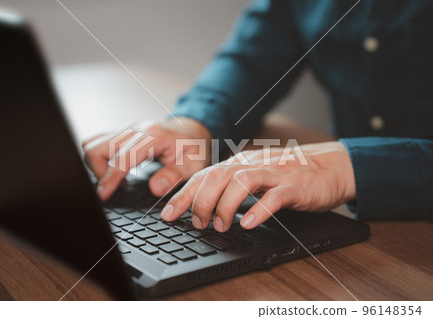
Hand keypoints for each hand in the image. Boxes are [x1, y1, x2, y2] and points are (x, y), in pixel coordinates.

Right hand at [83, 117, 211, 200]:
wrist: (192, 128)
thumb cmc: (193, 147)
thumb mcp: (193, 165)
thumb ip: (174, 176)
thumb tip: (155, 188)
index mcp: (153, 136)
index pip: (122, 157)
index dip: (110, 177)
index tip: (103, 195)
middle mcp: (135, 128)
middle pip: (97, 147)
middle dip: (98, 172)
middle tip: (112, 189)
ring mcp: (125, 128)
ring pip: (92, 144)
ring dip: (97, 165)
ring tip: (116, 181)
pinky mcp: (120, 132)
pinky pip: (97, 142)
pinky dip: (99, 159)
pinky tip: (116, 171)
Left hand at [161, 141, 355, 231]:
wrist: (330, 165)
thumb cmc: (289, 174)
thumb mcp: (255, 176)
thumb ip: (232, 186)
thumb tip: (203, 206)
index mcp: (240, 163)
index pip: (204, 176)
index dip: (183, 195)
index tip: (168, 214)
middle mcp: (253, 164)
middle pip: (218, 176)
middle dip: (201, 201)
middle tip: (198, 223)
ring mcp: (274, 173)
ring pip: (242, 182)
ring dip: (226, 206)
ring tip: (221, 226)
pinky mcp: (294, 185)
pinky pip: (274, 196)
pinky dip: (259, 210)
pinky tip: (249, 223)